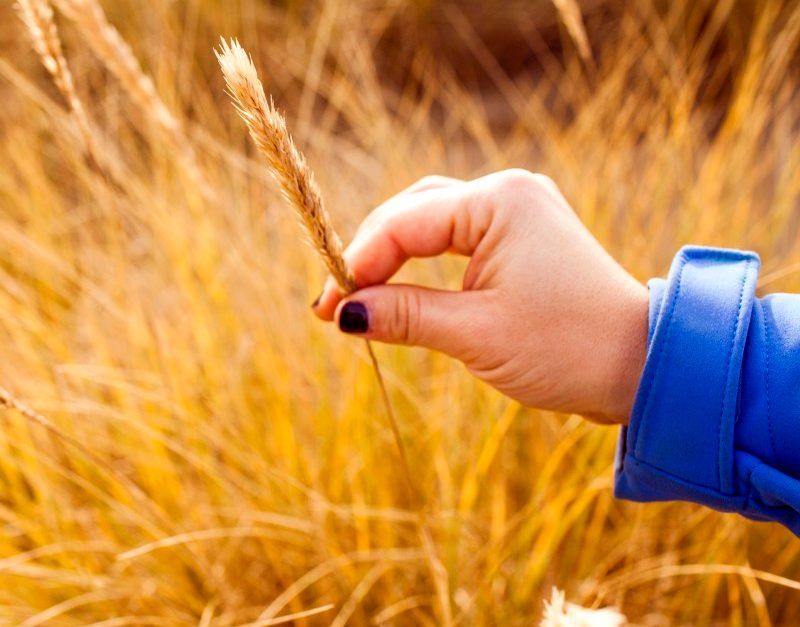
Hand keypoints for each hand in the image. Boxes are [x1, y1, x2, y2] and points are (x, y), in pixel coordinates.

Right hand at [313, 169, 647, 423]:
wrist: (646, 365)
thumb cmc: (568, 348)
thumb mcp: (475, 334)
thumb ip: (405, 316)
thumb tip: (343, 316)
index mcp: (498, 201)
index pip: (403, 224)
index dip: (357, 265)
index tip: (326, 309)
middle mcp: (507, 193)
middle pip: (411, 213)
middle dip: (368, 257)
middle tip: (331, 306)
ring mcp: (517, 213)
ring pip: (429, 223)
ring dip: (391, 259)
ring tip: (356, 300)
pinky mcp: (522, 239)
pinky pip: (454, 241)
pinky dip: (421, 265)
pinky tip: (397, 293)